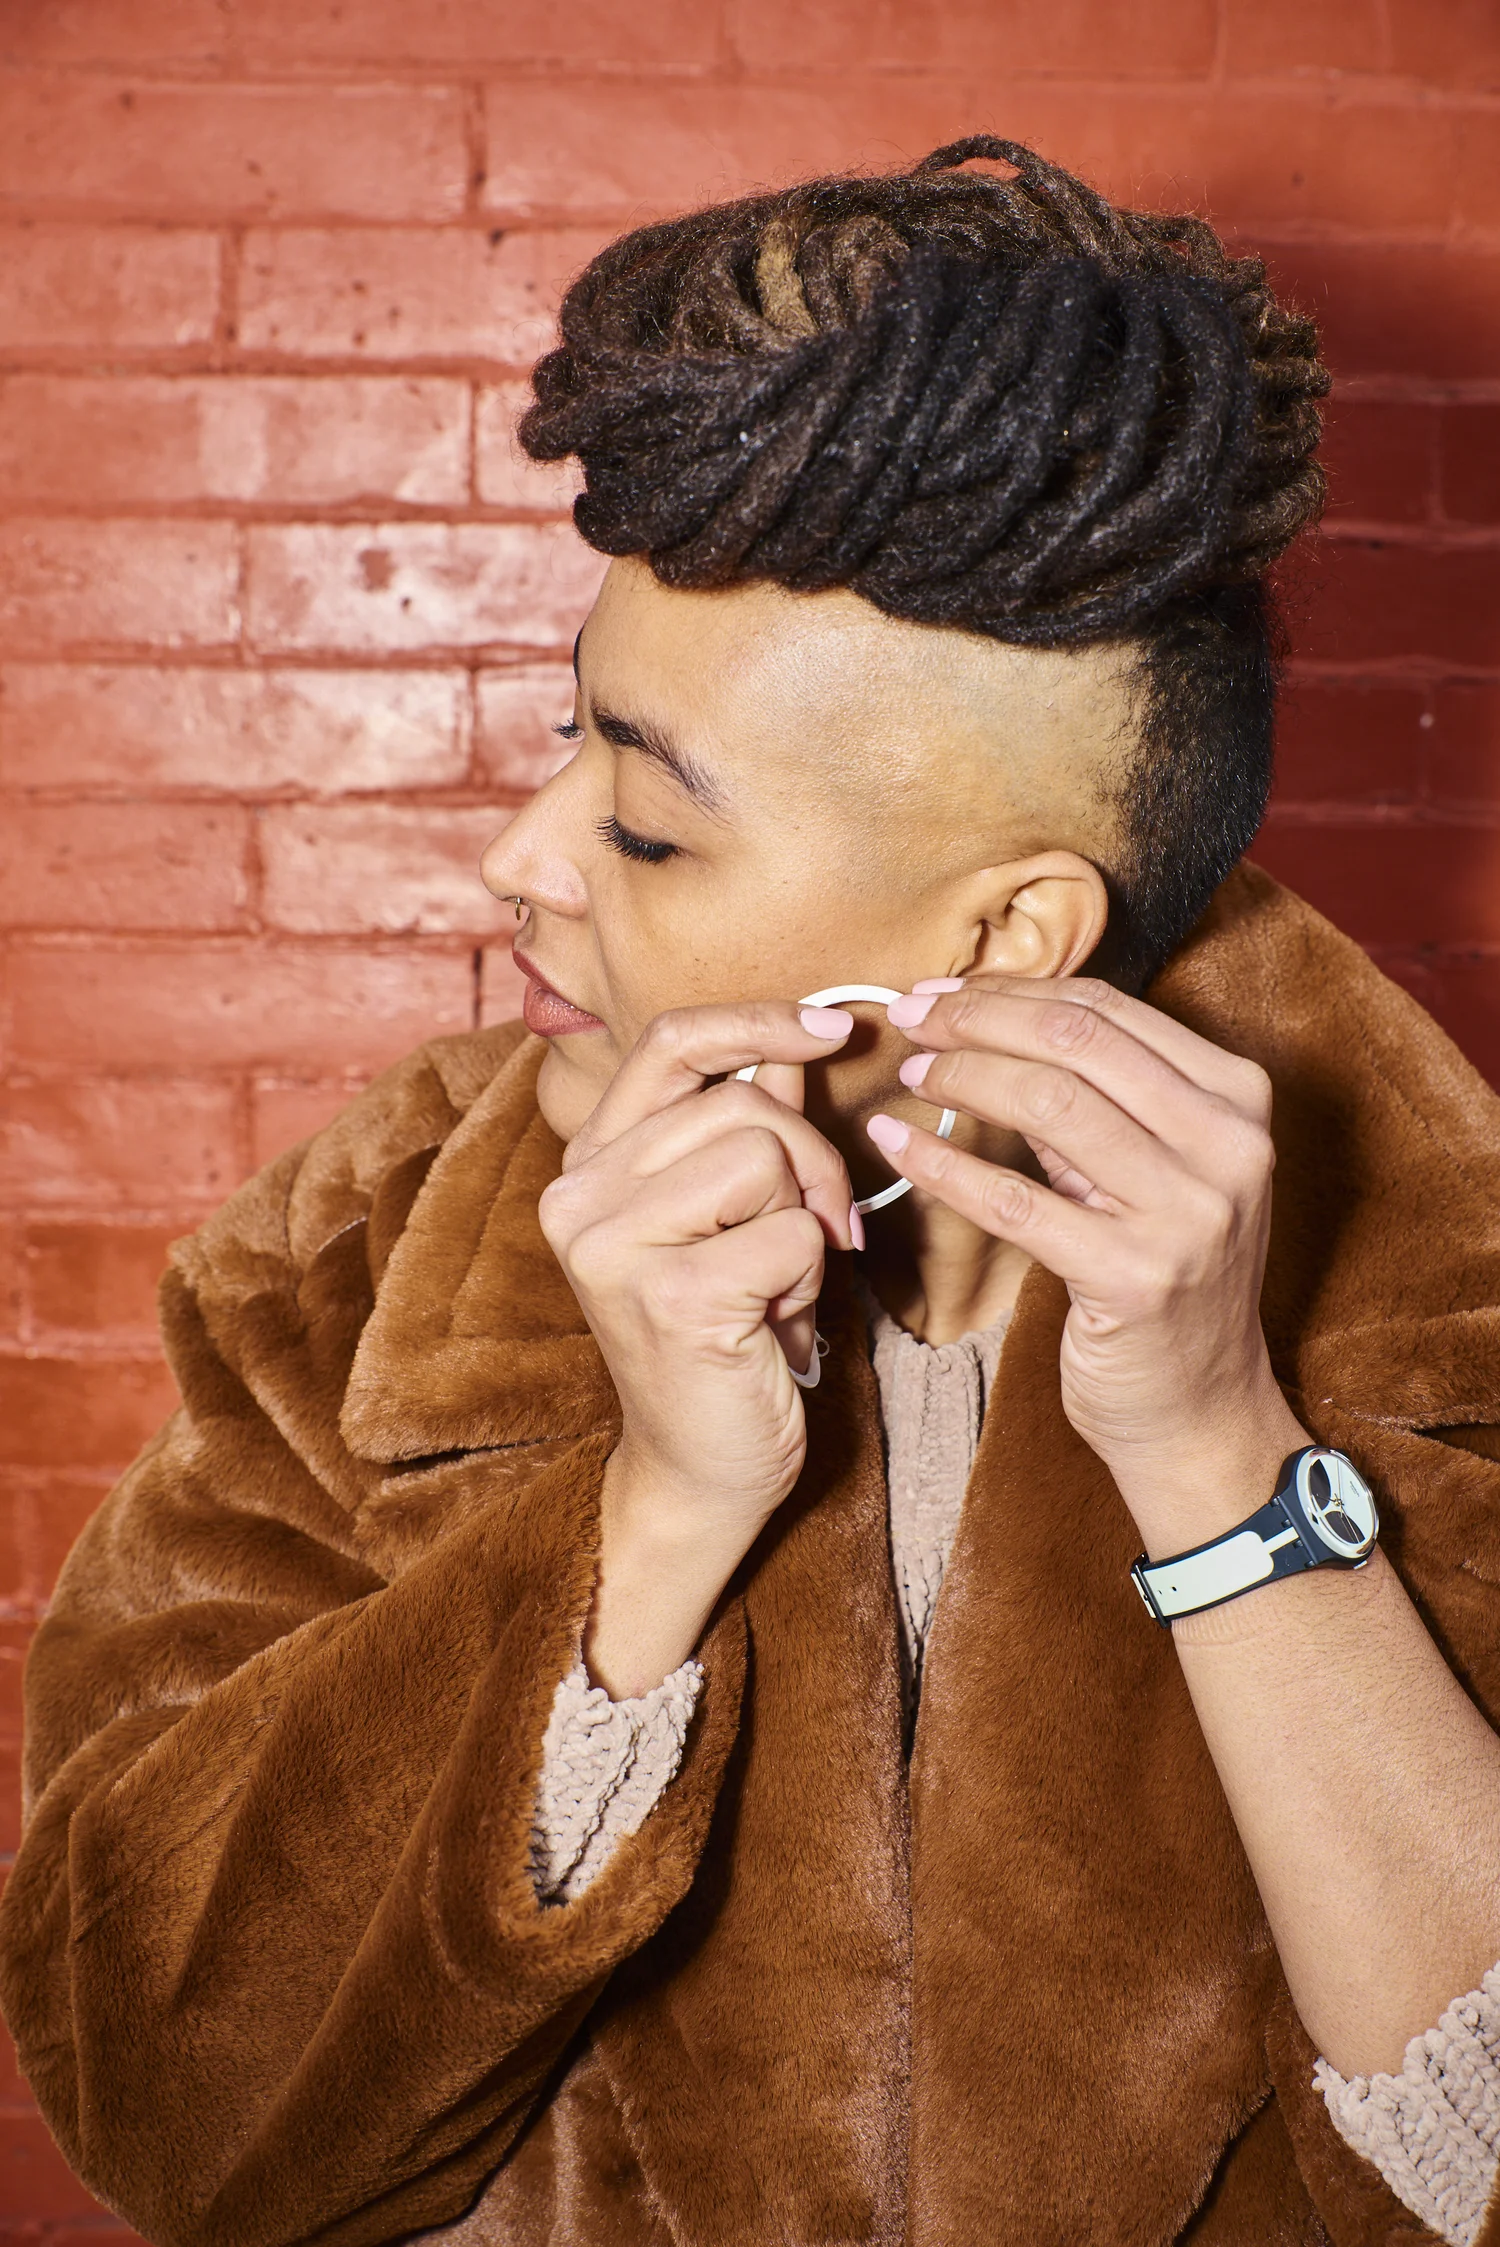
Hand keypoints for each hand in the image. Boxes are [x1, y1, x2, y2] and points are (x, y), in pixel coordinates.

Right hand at [540, 1002, 856, 1691]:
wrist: (700, 1470)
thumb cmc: (727, 1337)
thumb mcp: (734, 1215)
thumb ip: (751, 1123)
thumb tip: (797, 1039)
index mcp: (588, 1164)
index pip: (670, 1043)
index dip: (757, 1021)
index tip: (832, 1030)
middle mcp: (578, 1196)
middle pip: (743, 1103)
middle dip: (810, 1164)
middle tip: (813, 1241)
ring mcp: (613, 1246)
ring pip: (767, 1156)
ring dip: (805, 1225)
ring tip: (778, 1290)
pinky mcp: (670, 1296)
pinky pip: (791, 1233)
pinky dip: (810, 1278)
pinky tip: (779, 1330)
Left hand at [875, 975, 1305, 1555]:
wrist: (1201, 1408)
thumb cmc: (1167, 1276)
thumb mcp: (1166, 1168)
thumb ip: (1107, 1095)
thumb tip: (994, 1018)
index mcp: (1239, 1099)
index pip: (1108, 1010)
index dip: (1013, 992)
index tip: (945, 994)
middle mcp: (1228, 1146)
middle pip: (1075, 1040)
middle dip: (977, 1020)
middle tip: (912, 1021)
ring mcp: (1187, 1214)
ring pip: (1047, 1103)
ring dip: (961, 1078)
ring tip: (912, 1075)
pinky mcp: (1133, 1278)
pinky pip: (1015, 1202)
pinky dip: (944, 1165)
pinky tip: (898, 1145)